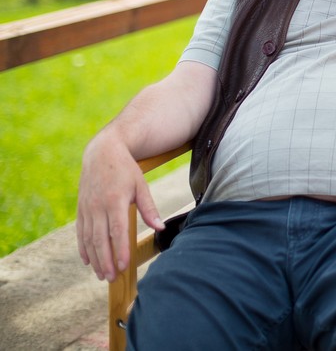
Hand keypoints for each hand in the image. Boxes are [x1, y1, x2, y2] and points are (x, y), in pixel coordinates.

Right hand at [76, 134, 162, 281]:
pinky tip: (88, 261)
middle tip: (112, 278)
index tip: (124, 267)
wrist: (102, 152)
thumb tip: (160, 227)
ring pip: (89, 239)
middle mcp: (98, 207)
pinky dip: (83, 248)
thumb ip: (149, 208)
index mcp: (115, 201)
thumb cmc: (126, 169)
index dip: (119, 250)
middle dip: (106, 261)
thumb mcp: (141, 185)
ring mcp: (87, 209)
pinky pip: (80, 232)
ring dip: (95, 259)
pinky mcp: (81, 209)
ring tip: (102, 275)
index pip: (117, 231)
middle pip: (101, 240)